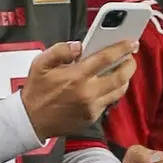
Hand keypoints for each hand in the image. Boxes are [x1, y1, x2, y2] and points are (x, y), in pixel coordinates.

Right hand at [22, 39, 137, 140]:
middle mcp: (87, 92)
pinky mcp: (92, 117)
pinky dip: (113, 91)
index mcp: (76, 76)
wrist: (32, 120)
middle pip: (120, 76)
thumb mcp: (41, 63)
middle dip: (130, 64)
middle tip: (131, 55)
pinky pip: (109, 102)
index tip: (131, 41)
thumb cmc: (37, 91)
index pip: (106, 58)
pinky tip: (110, 83)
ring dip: (125, 78)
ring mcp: (92, 107)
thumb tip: (78, 45)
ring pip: (119, 91)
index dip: (122, 48)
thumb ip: (60, 50)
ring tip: (123, 68)